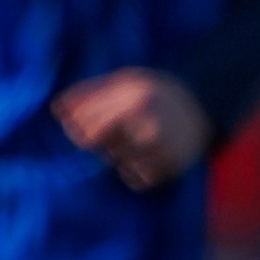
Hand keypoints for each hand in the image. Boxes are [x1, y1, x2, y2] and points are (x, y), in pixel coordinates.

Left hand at [54, 67, 211, 192]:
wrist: (203, 105)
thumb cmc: (156, 90)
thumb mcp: (125, 81)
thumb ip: (89, 92)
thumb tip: (56, 108)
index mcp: (134, 101)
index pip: (86, 132)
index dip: (80, 130)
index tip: (87, 125)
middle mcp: (147, 127)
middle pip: (100, 149)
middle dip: (103, 140)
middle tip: (119, 128)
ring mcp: (160, 151)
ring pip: (116, 164)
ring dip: (119, 154)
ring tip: (136, 138)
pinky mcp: (168, 168)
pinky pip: (134, 178)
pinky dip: (134, 169)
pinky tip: (146, 153)